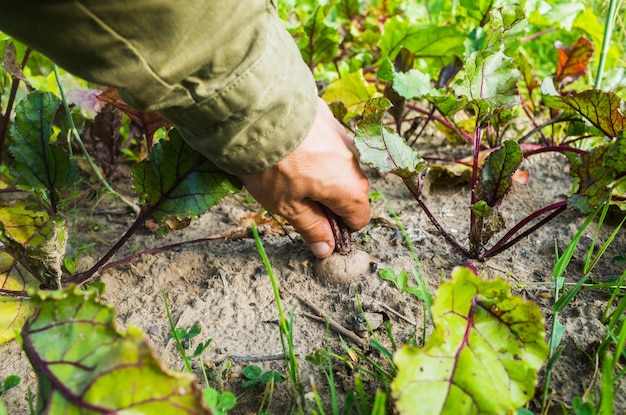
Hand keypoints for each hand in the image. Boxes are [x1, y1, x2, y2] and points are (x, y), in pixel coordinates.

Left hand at [240, 98, 369, 257]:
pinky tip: (288, 147)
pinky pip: (327, 141)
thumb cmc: (273, 164)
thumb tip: (326, 249)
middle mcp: (355, 160)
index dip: (338, 229)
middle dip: (328, 200)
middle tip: (294, 199)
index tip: (315, 226)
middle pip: (350, 191)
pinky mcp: (328, 116)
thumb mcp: (287, 205)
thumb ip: (311, 228)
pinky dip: (313, 149)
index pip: (359, 219)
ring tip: (286, 170)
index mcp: (350, 188)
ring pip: (338, 165)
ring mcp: (343, 135)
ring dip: (320, 173)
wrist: (257, 111)